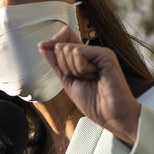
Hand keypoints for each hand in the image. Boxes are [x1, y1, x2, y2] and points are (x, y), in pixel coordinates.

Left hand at [39, 26, 140, 144]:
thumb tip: (43, 46)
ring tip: (89, 79)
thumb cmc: (94, 103)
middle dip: (63, 66)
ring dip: (73, 70)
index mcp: (84, 58)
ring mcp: (99, 52)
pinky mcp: (105, 54)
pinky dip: (81, 68)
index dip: (52, 42)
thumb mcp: (67, 81)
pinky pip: (79, 52)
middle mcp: (91, 53)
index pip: (64, 37)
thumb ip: (56, 63)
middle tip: (80, 78)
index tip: (42, 46)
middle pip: (61, 45)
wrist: (110, 115)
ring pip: (68, 49)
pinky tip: (94, 76)